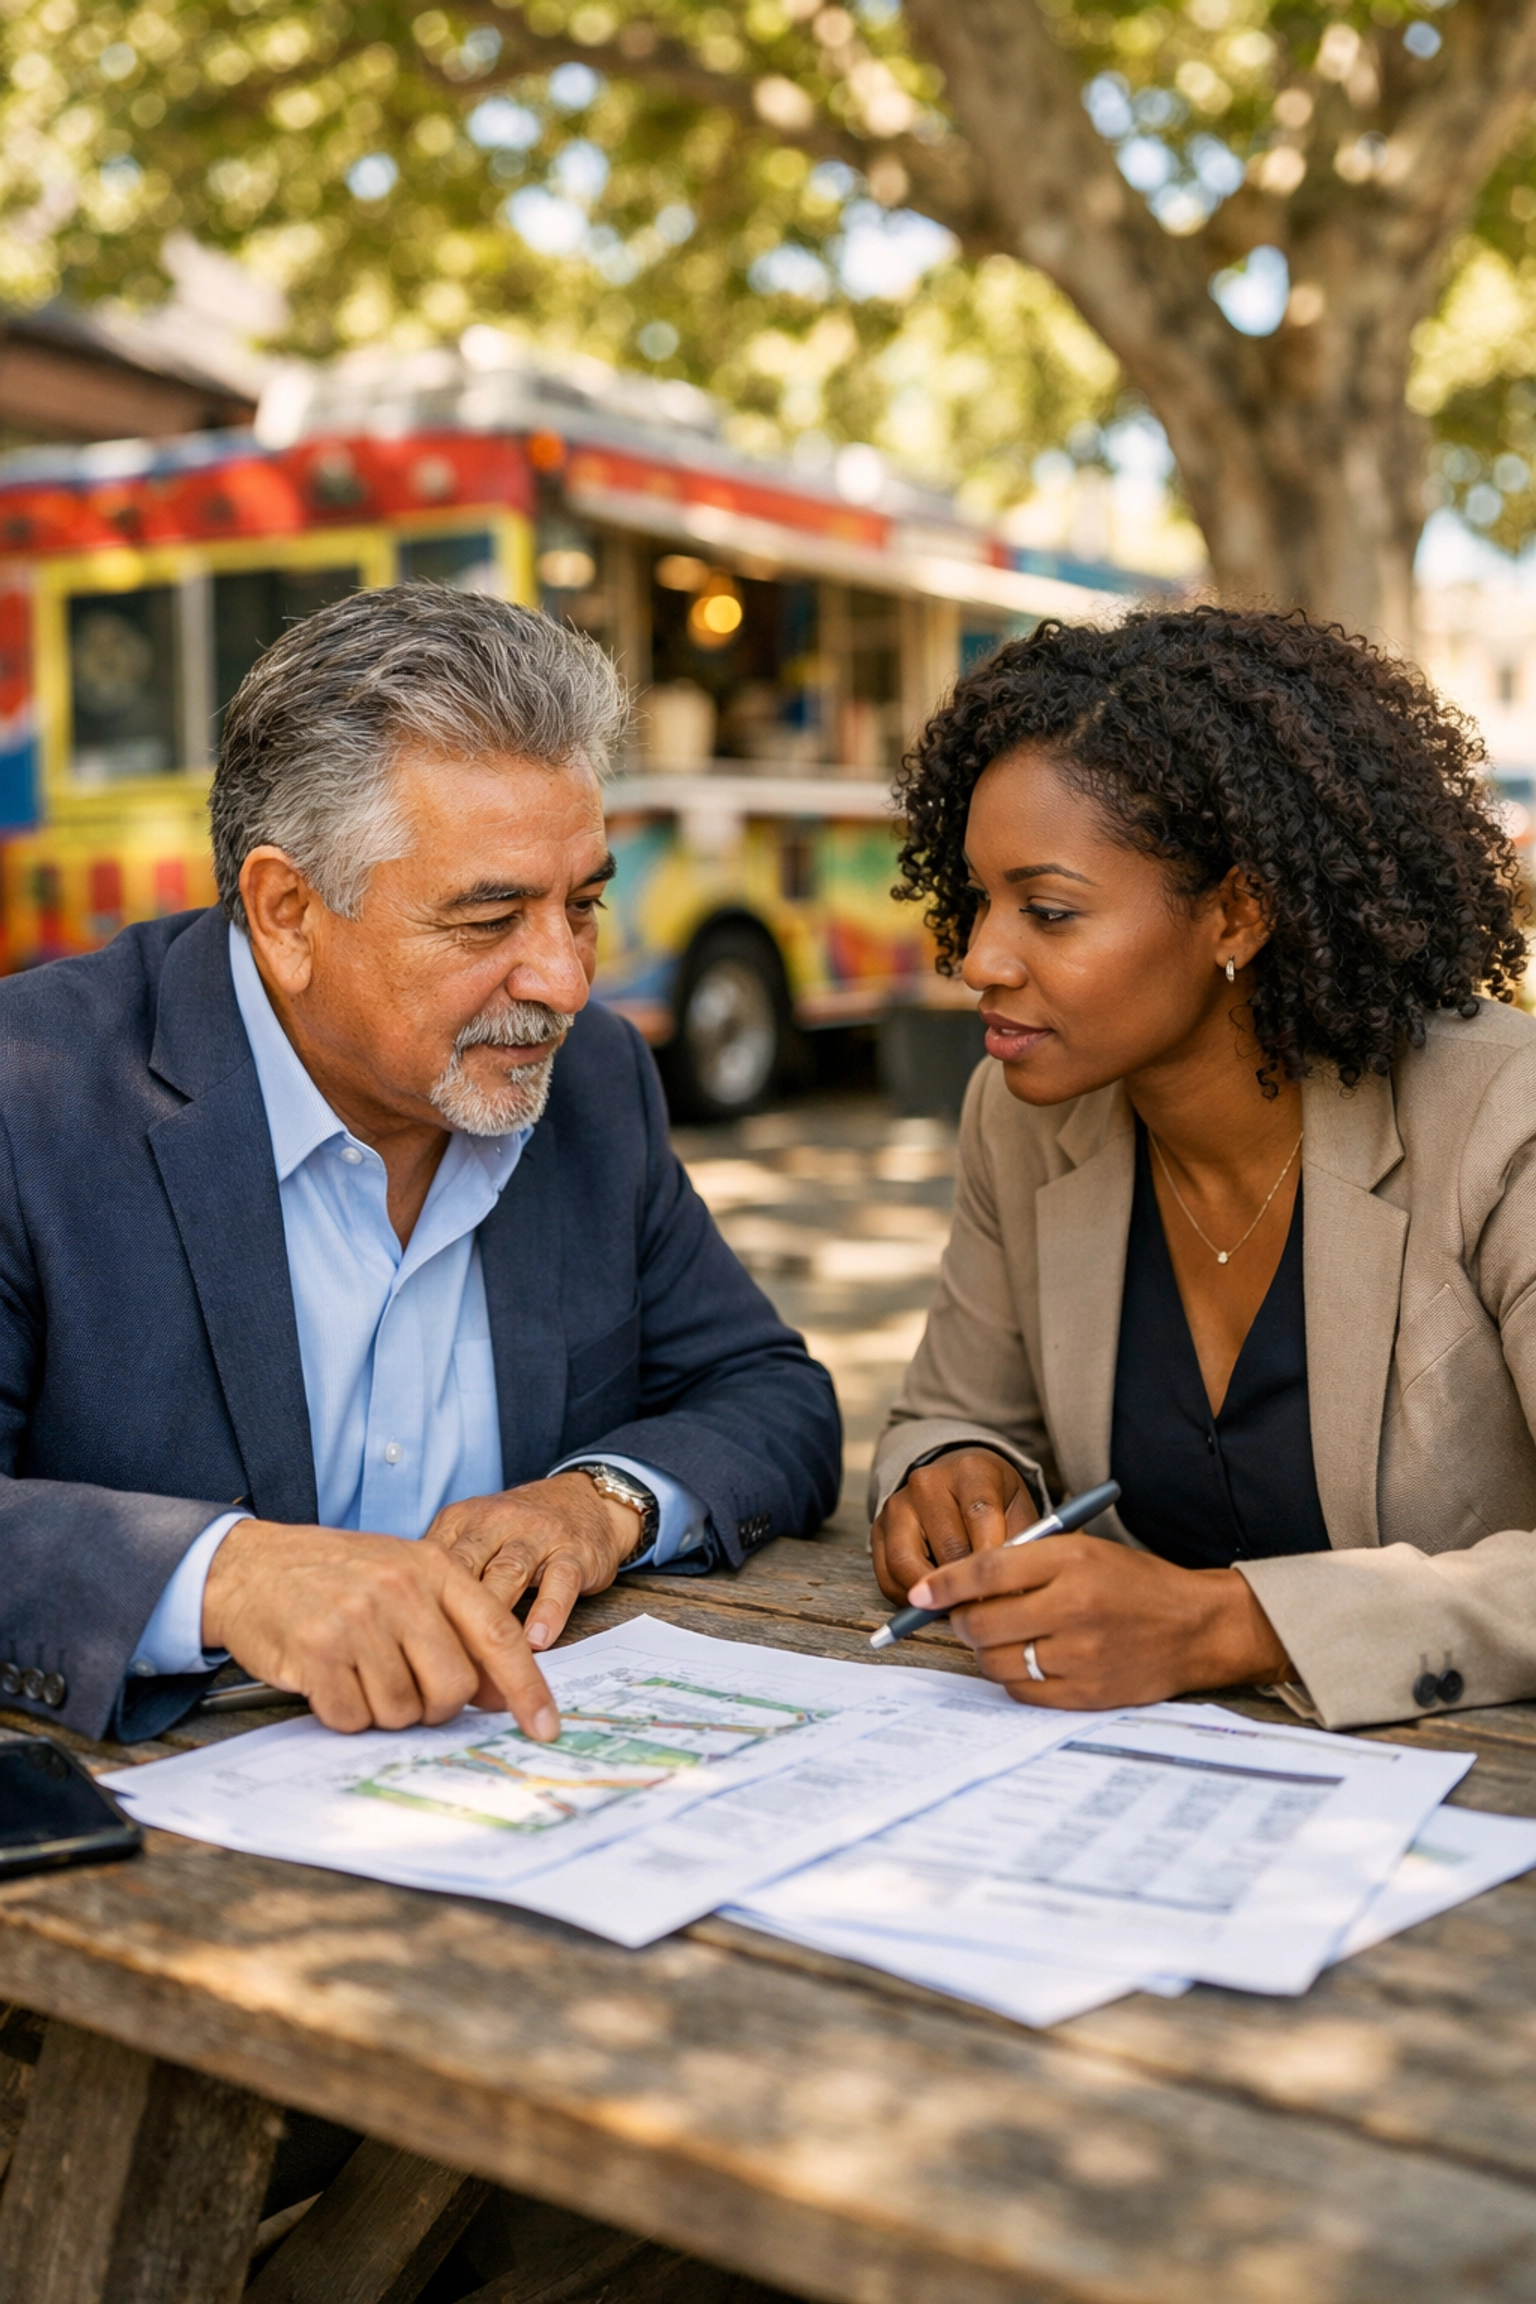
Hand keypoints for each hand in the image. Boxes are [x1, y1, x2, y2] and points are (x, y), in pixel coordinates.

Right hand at [201, 1519, 560, 1740]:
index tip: (545, 1726)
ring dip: (384, 1710)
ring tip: (359, 1673)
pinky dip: (345, 1714)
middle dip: (436, 1707)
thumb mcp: (404, 1576)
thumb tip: (502, 1693)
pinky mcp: (317, 1654)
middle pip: (453, 1688)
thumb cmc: (334, 1576)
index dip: (527, 1688)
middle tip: (406, 1689)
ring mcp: (358, 1621)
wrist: (248, 1566)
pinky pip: (353, 1718)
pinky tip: (330, 1681)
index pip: (498, 1635)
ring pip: (402, 1711)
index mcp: (433, 1567)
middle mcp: (401, 1591)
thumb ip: (455, 1625)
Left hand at [423, 1472, 641, 1651]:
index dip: (417, 1610)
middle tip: (436, 1667)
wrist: (586, 1499)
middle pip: (465, 1570)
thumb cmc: (517, 1532)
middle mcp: (496, 1522)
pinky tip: (536, 1641)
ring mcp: (537, 1535)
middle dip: (449, 1618)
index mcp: (461, 1521)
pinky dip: (548, 1611)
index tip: (406, 1650)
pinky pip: (559, 1581)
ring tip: (482, 1659)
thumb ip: (443, 1576)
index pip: (431, 1567)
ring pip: (508, 1573)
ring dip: (494, 1616)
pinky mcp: (574, 1552)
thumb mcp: (473, 1539)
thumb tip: (404, 1632)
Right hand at [871, 1449, 1034, 1604]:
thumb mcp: (1019, 1510)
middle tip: (987, 1612)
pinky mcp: (878, 1529)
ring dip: (934, 1596)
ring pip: (907, 1565)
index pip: (980, 1515)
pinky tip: (933, 1601)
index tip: (1003, 1591)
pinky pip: (887, 1577)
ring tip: (958, 1609)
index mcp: (970, 1471)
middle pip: (946, 1547)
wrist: (956, 1480)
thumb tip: (1018, 1591)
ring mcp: (898, 1506)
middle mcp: (927, 1483)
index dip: (991, 1557)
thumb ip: (1021, 1546)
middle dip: (967, 1586)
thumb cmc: (994, 1500)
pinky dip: (910, 1599)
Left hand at [906, 1535, 1291, 1710]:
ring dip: (985, 1651)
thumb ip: (1026, 1563)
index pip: (988, 1569)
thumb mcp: (1084, 1552)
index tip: (921, 1593)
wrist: (1197, 1627)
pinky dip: (1012, 1677)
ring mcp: (1081, 1655)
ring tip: (1001, 1638)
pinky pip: (1022, 1690)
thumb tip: (958, 1586)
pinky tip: (1027, 1661)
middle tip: (965, 1618)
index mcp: (1072, 1561)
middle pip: (983, 1621)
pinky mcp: (1087, 1694)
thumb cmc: (1134, 1584)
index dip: (945, 1583)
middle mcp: (1075, 1607)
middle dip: (962, 1621)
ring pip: (996, 1660)